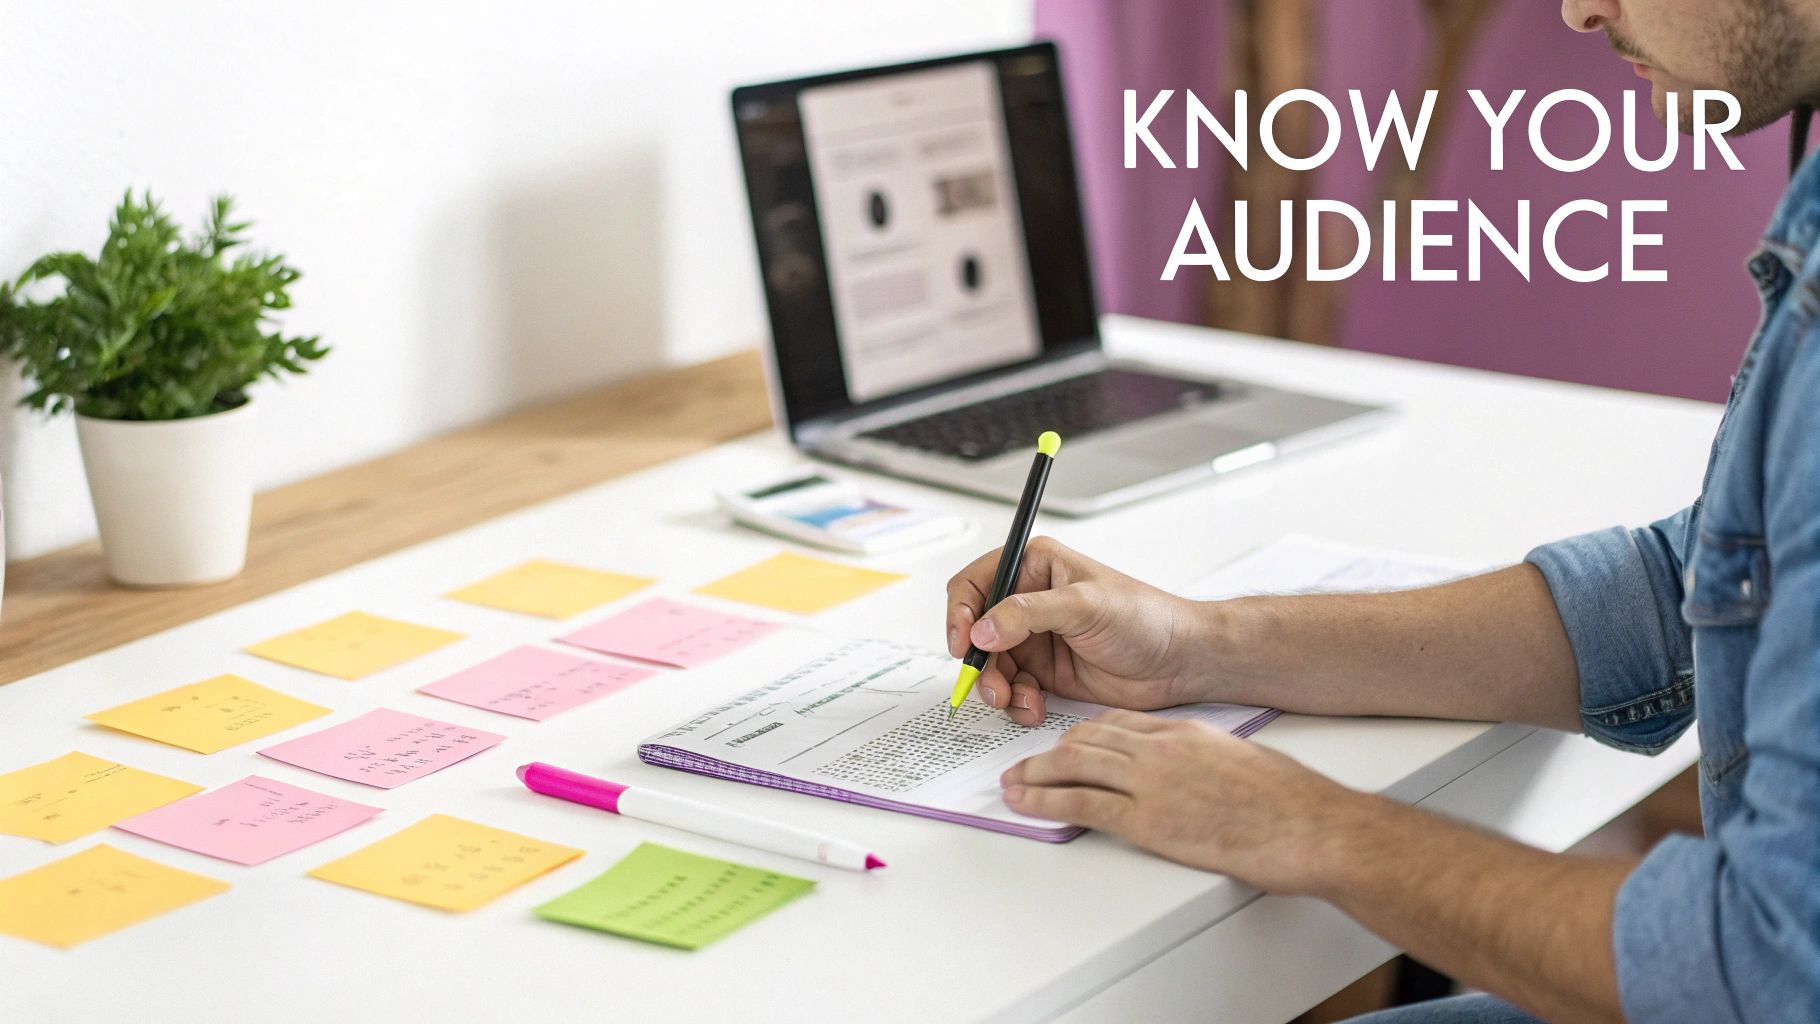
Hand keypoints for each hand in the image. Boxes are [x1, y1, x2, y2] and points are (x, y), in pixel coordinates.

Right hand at [946, 537, 1210, 725]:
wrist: (1180, 662)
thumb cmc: (1145, 618)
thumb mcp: (1085, 607)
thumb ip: (1028, 614)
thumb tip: (981, 630)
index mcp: (1035, 567)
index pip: (975, 583)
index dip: (960, 612)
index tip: (963, 644)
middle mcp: (1029, 601)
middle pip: (975, 631)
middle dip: (979, 662)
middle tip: (991, 685)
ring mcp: (1036, 638)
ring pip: (990, 665)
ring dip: (997, 687)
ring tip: (1017, 701)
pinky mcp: (1045, 672)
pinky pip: (1012, 689)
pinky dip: (1017, 702)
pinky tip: (1035, 707)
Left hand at [1000, 709, 1371, 893]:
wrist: (1309, 826)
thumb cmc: (1289, 802)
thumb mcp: (1240, 762)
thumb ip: (1205, 762)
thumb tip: (1190, 777)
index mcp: (1184, 732)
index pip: (1118, 722)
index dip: (1083, 733)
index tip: (1065, 742)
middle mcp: (1162, 749)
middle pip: (1089, 739)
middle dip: (1050, 752)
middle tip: (1026, 763)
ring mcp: (1152, 782)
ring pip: (1075, 765)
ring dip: (1035, 774)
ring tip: (1012, 783)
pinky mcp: (1149, 819)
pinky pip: (1084, 804)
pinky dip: (1045, 801)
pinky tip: (1025, 803)